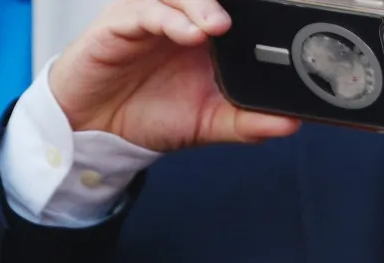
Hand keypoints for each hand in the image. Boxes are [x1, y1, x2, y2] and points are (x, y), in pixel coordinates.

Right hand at [49, 0, 299, 150]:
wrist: (92, 129)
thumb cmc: (146, 114)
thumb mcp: (206, 124)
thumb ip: (246, 122)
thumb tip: (290, 123)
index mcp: (207, 33)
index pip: (236, 10)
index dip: (258, 11)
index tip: (284, 20)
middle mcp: (182, 17)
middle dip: (233, 4)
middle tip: (244, 24)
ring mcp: (152, 15)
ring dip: (203, 6)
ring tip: (219, 27)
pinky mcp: (121, 21)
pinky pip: (146, 10)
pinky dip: (170, 20)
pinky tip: (187, 35)